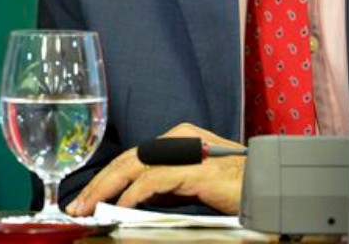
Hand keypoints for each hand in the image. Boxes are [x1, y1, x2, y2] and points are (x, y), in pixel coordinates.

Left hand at [68, 122, 244, 215]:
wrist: (272, 189)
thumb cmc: (236, 189)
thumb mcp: (190, 187)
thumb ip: (165, 187)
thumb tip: (134, 198)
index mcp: (176, 140)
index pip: (130, 158)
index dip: (105, 178)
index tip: (87, 199)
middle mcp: (177, 140)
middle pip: (126, 161)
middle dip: (98, 184)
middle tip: (77, 206)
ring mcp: (184, 152)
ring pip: (132, 167)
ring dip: (106, 190)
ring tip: (90, 208)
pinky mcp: (193, 168)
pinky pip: (153, 181)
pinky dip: (133, 194)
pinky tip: (120, 208)